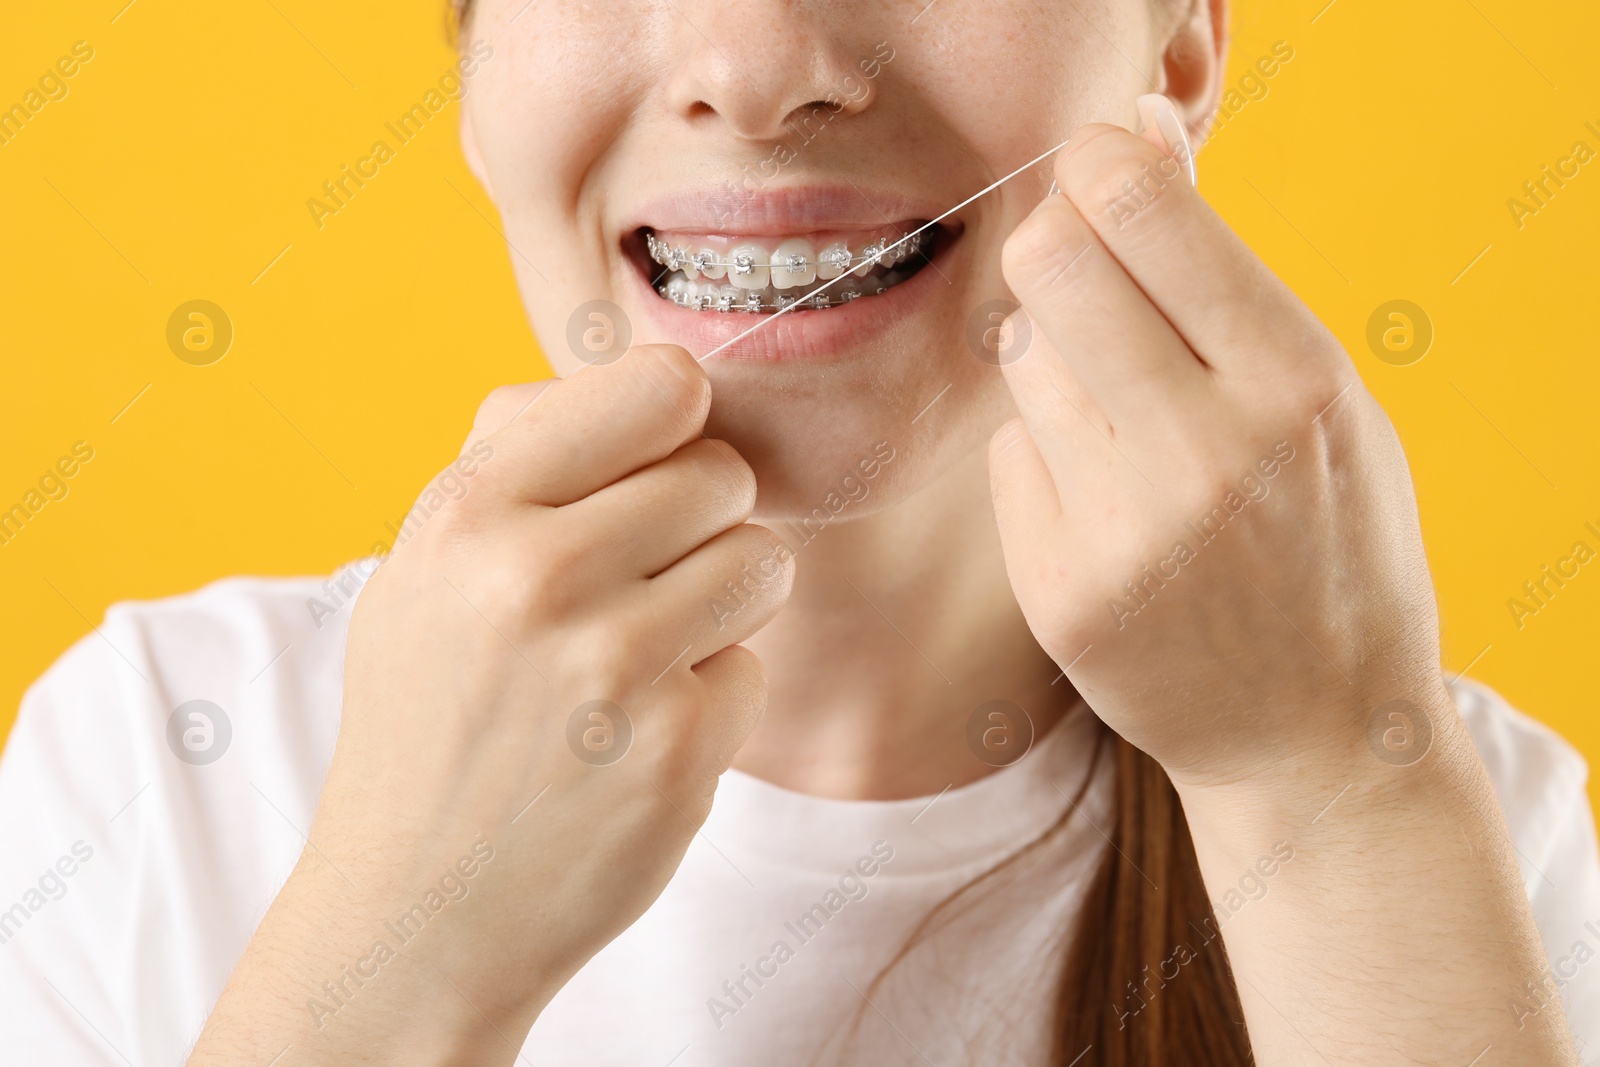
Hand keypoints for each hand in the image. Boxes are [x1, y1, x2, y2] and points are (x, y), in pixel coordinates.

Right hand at [190, 345, 791, 1061]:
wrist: (417, 916)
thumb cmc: (430, 725)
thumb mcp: (422, 573)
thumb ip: (523, 464)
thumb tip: (660, 385)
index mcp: (468, 513)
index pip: (657, 385)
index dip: (678, 421)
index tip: (663, 461)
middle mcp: (537, 578)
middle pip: (723, 474)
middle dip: (703, 522)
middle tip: (646, 580)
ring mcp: (614, 667)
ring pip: (763, 560)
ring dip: (724, 603)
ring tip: (646, 653)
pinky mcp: (681, 750)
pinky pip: (755, 667)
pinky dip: (715, 698)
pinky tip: (640, 736)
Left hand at [989, 119, 1444, 789]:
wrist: (1314, 729)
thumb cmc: (1328, 537)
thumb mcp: (1320, 395)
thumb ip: (1222, 268)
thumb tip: (1129, 131)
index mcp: (1293, 383)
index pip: (1141, 212)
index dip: (1096, 166)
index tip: (1095, 170)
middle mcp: (1204, 453)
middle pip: (1050, 264)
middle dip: (1056, 243)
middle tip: (1084, 270)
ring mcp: (1120, 530)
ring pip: (1022, 354)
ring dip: (1056, 356)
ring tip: (1124, 413)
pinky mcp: (1055, 588)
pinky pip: (1009, 452)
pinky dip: (1045, 452)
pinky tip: (1106, 499)